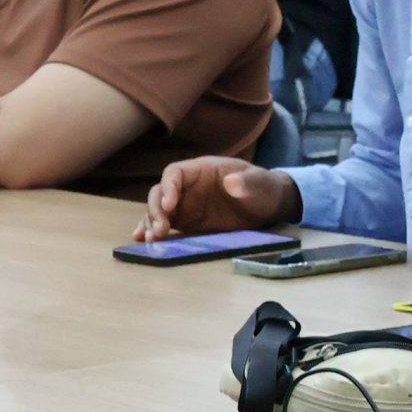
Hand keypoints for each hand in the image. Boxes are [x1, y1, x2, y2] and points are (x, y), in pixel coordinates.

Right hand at [137, 156, 299, 240]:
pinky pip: (165, 225)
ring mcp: (185, 204)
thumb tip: (231, 183)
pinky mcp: (187, 222)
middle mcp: (188, 186)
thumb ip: (247, 182)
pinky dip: (153, 231)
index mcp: (202, 170)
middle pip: (161, 193)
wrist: (268, 206)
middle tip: (160, 230)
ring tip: (151, 240)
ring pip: (158, 211)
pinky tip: (143, 241)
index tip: (170, 205)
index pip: (175, 173)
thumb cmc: (263, 188)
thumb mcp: (260, 183)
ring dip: (151, 223)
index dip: (168, 187)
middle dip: (156, 210)